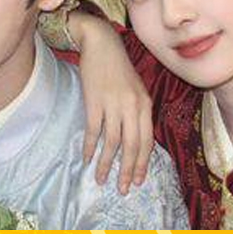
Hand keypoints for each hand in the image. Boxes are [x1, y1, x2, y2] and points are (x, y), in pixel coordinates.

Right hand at [71, 13, 153, 194]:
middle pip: (131, 145)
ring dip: (106, 164)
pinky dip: (90, 147)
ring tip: (101, 180)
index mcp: (144, 104)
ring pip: (112, 142)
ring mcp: (113, 104)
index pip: (146, 140)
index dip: (141, 163)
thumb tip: (136, 141)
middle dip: (127, 170)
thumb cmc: (118, 68)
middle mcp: (132, 106)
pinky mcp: (94, 101)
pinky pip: (93, 130)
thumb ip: (137, 113)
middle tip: (122, 189)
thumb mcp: (135, 89)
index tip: (137, 180)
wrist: (101, 43)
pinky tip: (86, 158)